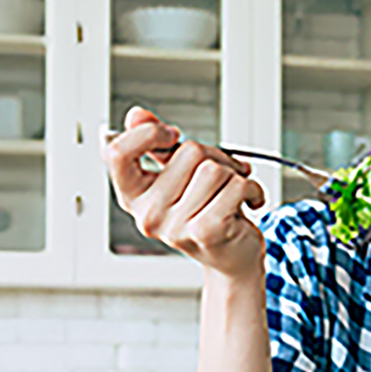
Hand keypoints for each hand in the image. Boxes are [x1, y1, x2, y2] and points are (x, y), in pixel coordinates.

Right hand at [102, 106, 265, 278]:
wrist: (232, 257)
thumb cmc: (205, 211)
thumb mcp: (178, 176)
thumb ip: (156, 145)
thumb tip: (136, 114)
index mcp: (133, 196)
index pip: (117, 154)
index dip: (147, 134)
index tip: (171, 135)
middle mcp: (147, 214)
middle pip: (187, 151)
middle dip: (215, 156)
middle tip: (221, 175)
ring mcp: (174, 227)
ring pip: (214, 169)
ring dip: (235, 174)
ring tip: (232, 192)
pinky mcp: (206, 232)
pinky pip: (236, 186)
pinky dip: (252, 189)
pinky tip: (248, 202)